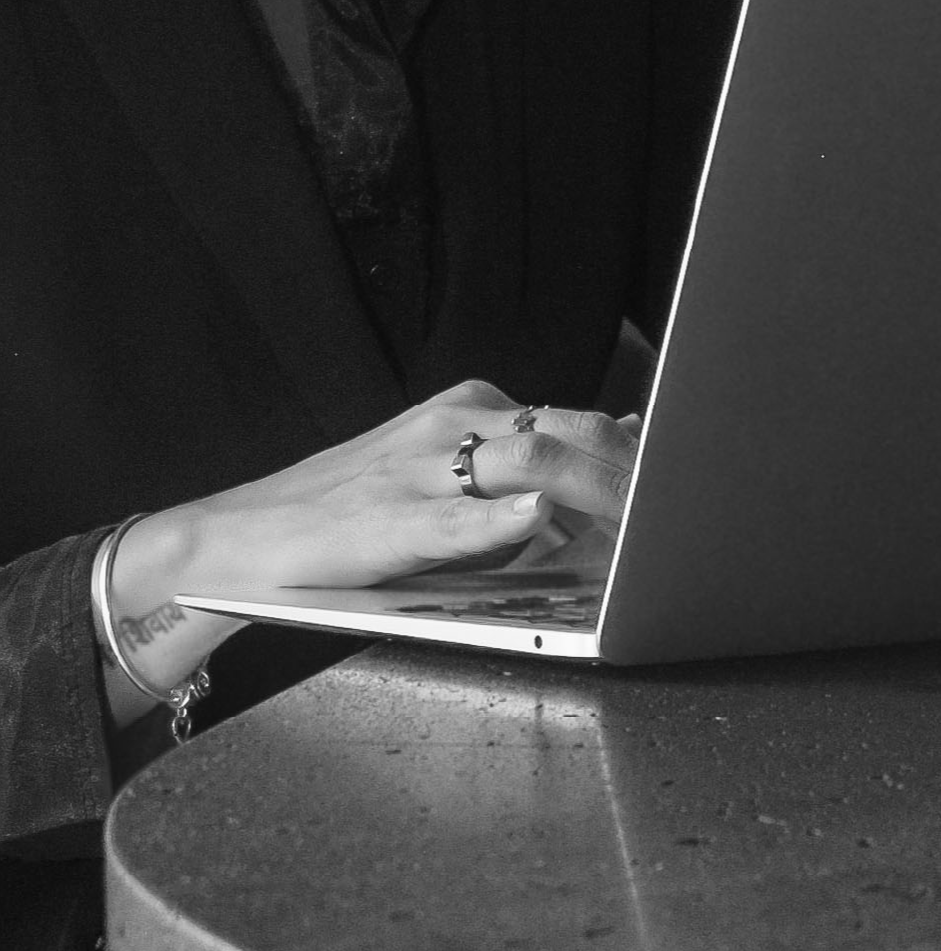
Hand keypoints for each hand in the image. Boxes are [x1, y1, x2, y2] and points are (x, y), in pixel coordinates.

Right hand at [130, 380, 641, 596]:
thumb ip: (529, 459)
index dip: (637, 450)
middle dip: (632, 468)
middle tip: (689, 501)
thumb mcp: (451, 474)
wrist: (239, 537)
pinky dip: (500, 518)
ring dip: (591, 487)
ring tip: (646, 511)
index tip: (691, 467)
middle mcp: (453, 427)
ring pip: (521, 463)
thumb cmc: (356, 511)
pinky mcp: (386, 520)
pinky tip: (537, 517)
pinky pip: (454, 517)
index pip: (576, 420)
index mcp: (473, 412)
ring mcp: (420, 471)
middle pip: (566, 434)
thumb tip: (621, 439)